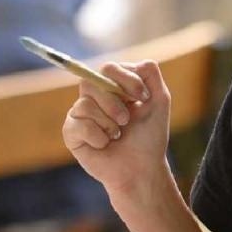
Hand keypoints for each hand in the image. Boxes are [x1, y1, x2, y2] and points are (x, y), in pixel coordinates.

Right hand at [62, 60, 172, 204]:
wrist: (141, 169)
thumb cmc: (149, 137)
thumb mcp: (159, 100)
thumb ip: (150, 74)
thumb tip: (136, 62)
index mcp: (112, 86)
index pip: (107, 68)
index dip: (124, 80)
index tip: (142, 97)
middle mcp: (94, 97)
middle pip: (90, 82)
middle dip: (114, 102)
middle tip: (127, 120)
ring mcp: (80, 114)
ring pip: (85, 104)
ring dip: (108, 122)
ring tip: (117, 135)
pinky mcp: (71, 133)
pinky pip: (78, 125)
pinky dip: (98, 137)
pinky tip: (104, 145)